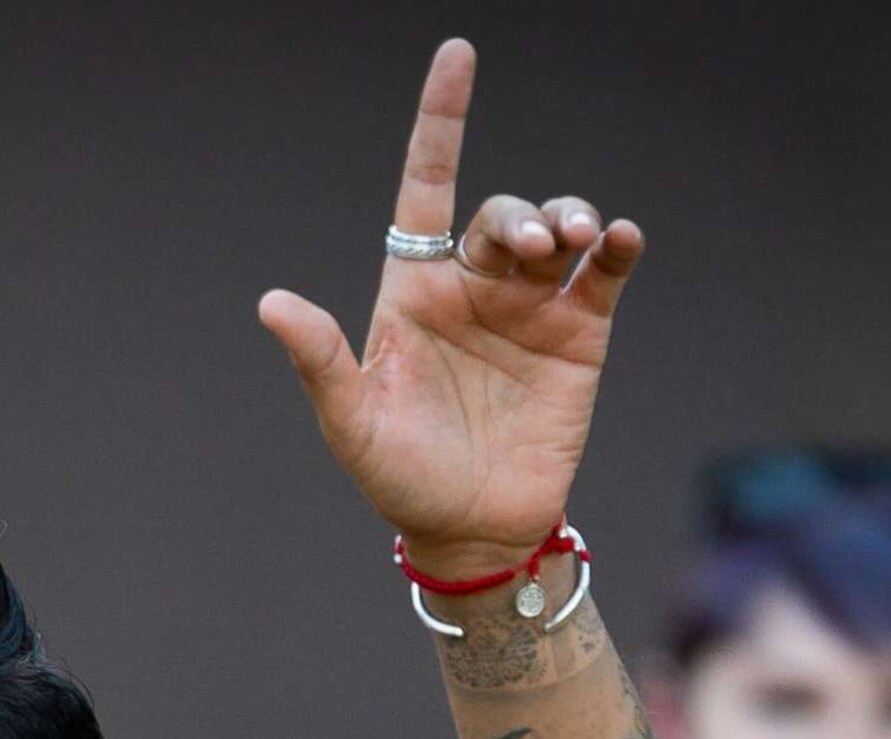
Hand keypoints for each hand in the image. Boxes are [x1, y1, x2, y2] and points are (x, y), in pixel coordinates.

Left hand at [258, 39, 644, 577]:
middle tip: (531, 244)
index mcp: (413, 289)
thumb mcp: (350, 422)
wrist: (470, 530)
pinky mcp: (578, 336)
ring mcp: (529, 308)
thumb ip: (321, 361)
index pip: (425, 184)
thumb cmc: (399, 477)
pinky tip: (618, 241)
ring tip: (574, 237)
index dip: (442, 120)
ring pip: (555, 230)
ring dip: (569, 217)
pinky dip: (617, 248)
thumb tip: (272, 304)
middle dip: (520, 214)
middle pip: (499, 213)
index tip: (458, 56)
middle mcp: (473, 286)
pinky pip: (602, 275)